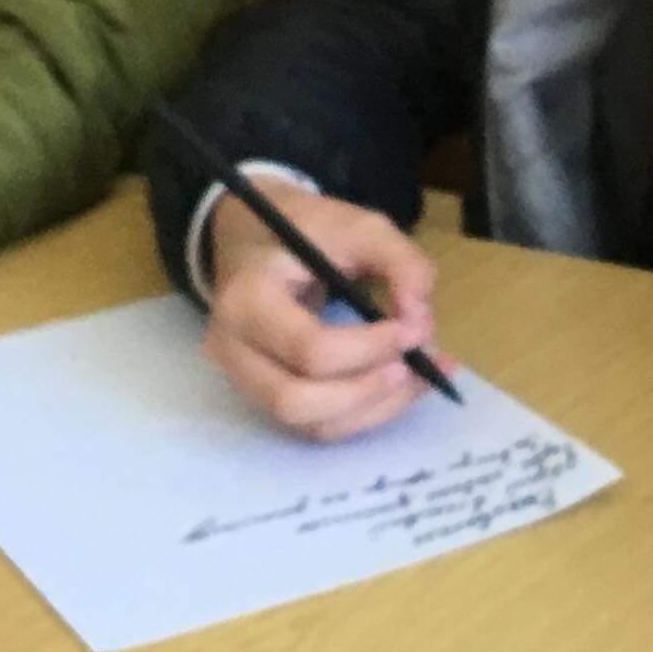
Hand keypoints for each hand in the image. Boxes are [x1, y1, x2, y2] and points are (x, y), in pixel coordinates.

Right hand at [198, 186, 449, 440]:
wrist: (256, 238)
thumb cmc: (306, 231)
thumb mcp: (359, 226)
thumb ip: (400, 262)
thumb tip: (420, 318)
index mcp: (248, 299)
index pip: (308, 348)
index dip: (369, 348)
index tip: (416, 329)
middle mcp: (232, 348)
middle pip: (297, 401)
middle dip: (369, 391)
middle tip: (416, 365)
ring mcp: (243, 379)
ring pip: (310, 424)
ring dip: (375, 410)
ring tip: (421, 378)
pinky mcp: (265, 396)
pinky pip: (318, 425)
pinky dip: (365, 414)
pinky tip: (402, 387)